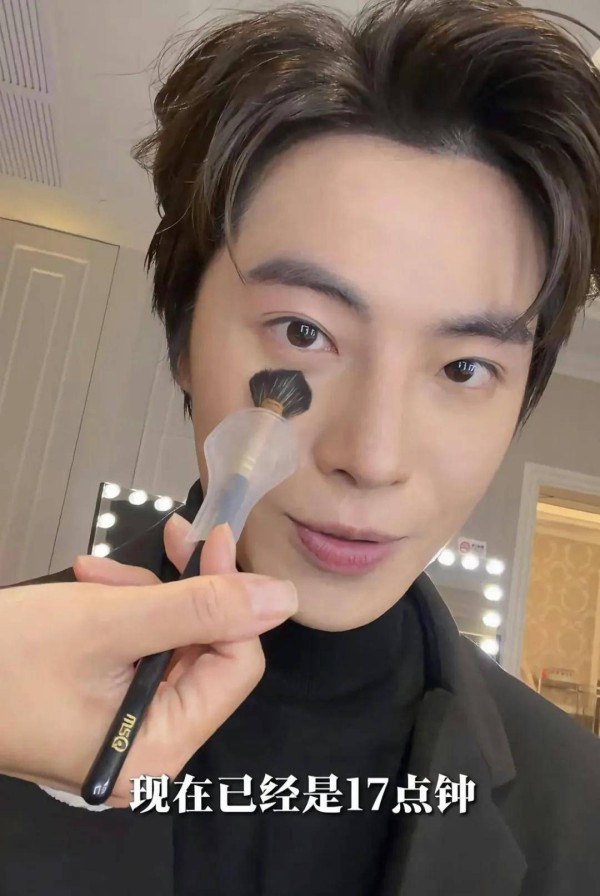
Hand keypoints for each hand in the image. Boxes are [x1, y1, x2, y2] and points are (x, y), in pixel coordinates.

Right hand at [0, 516, 296, 806]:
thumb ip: (202, 609)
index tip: (210, 539)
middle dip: (182, 591)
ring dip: (144, 595)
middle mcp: (153, 750)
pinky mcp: (106, 706)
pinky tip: (90, 584)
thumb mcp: (109, 622)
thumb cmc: (8, 656)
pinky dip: (122, 611)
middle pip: (205, 652)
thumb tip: (285, 600)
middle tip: (166, 540)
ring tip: (97, 573)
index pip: (236, 665)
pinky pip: (140, 649)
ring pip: (172, 642)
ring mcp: (128, 729)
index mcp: (161, 751)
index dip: (232, 597)